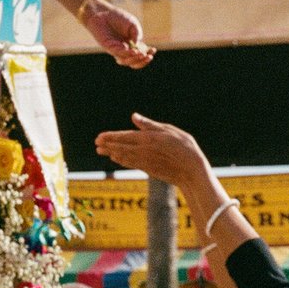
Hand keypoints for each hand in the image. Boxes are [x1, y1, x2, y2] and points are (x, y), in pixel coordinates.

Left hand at [80, 0, 153, 69]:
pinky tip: (134, 51)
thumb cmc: (118, 17)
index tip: (154, 50)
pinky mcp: (109, 48)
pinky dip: (128, 54)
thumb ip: (138, 35)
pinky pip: (120, 54)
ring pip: (127, 61)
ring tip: (142, 55)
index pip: (141, 54)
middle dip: (143, 61)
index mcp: (131, 44)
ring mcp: (116, 50)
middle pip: (134, 62)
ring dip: (136, 60)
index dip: (148, 54)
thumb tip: (139, 47)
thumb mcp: (133, 24)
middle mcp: (124, 49)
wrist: (102, 12)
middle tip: (150, 57)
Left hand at [92, 114, 211, 196]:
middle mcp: (143, 150)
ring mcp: (144, 161)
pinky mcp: (148, 170)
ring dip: (111, 153)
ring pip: (123, 156)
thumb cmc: (184, 147)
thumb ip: (150, 125)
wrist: (192, 170)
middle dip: (107, 145)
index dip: (111, 137)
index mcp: (148, 138)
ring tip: (102, 151)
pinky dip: (121, 160)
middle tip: (96, 144)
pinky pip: (130, 164)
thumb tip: (134, 117)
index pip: (124, 136)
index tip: (99, 137)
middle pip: (121, 147)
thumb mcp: (169, 130)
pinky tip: (116, 158)